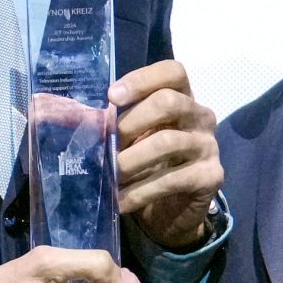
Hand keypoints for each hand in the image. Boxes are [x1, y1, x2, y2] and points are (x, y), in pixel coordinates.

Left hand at [111, 59, 220, 250]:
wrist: (172, 210)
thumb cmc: (147, 165)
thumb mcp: (131, 139)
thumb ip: (113, 123)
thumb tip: (71, 116)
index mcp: (183, 98)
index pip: (172, 72)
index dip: (141, 79)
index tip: (111, 97)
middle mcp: (201, 116)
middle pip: (169, 102)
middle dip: (130, 122)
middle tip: (105, 143)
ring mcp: (208, 146)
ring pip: (167, 142)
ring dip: (130, 160)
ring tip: (109, 175)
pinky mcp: (211, 177)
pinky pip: (172, 180)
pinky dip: (140, 191)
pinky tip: (120, 200)